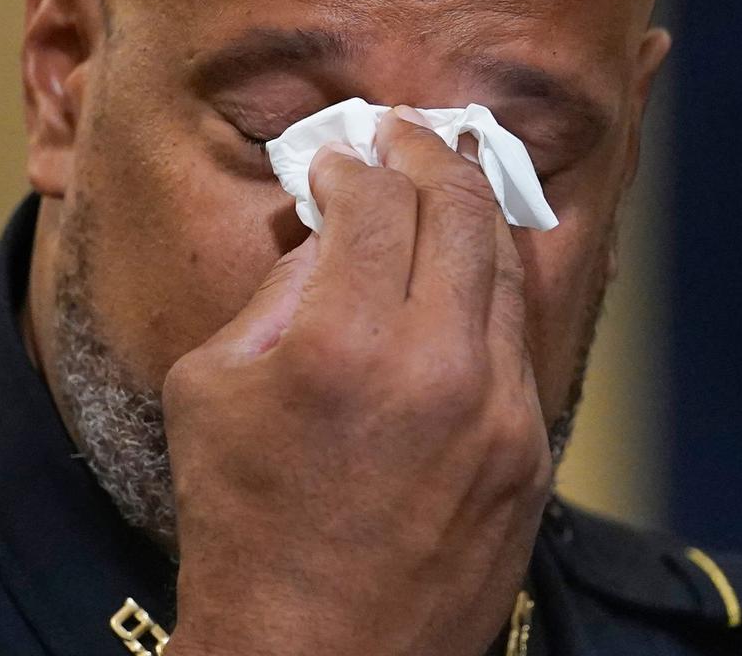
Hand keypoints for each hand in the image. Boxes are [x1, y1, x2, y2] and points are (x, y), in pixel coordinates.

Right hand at [161, 105, 551, 655]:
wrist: (314, 655)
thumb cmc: (242, 525)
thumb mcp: (211, 389)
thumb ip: (276, 293)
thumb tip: (331, 234)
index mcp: (341, 345)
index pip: (375, 198)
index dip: (354, 160)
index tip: (336, 160)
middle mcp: (438, 368)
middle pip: (460, 209)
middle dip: (427, 156)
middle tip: (404, 137)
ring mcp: (500, 414)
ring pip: (505, 268)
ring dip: (469, 216)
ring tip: (442, 190)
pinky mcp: (530, 455)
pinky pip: (516, 342)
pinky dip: (486, 293)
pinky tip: (459, 281)